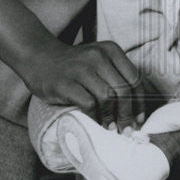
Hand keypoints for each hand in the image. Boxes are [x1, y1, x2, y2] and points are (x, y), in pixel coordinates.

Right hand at [21, 38, 144, 128]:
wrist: (40, 58)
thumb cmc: (75, 66)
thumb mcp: (99, 61)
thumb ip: (116, 77)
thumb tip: (135, 110)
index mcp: (111, 50)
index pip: (134, 78)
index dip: (140, 102)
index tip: (139, 118)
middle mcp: (98, 56)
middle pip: (123, 90)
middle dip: (127, 114)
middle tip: (126, 130)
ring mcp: (81, 69)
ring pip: (108, 97)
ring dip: (111, 118)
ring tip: (111, 128)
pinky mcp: (66, 83)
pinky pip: (88, 104)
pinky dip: (94, 117)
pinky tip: (94, 123)